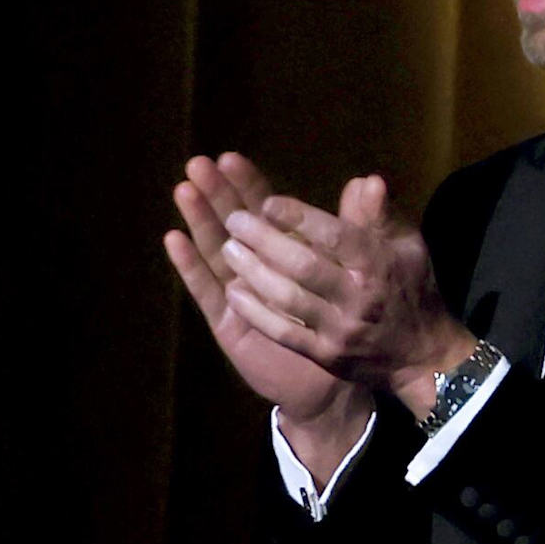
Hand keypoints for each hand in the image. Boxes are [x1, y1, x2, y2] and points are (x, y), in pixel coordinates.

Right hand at [166, 153, 371, 462]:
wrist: (334, 385)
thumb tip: (369, 181)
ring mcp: (239, 293)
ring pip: (216, 250)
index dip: (248, 184)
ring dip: (199, 221)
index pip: (264, 208)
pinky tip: (174, 240)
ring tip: (185, 190)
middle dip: (217, 194)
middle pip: (234, 222)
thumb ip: (361, 228)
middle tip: (199, 163)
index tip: (231, 158)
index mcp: (287, 250)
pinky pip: (208, 291)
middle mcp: (258, 267)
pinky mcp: (229, 322)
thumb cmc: (346, 324)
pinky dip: (191, 266)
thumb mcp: (361, 272)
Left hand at [210, 172, 475, 416]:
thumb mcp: (407, 247)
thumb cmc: (411, 291)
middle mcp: (359, 297)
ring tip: (226, 248)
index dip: (298, 219)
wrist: (422, 358)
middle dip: (263, 240)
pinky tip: (232, 291)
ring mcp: (341, 331)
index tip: (267, 202)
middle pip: (304, 265)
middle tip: (233, 218)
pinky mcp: (325, 357)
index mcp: (379, 265)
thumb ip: (380, 216)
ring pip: (288, 299)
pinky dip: (255, 311)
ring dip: (252, 272)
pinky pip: (283, 333)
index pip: (335, 236)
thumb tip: (365, 181)